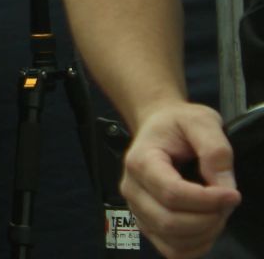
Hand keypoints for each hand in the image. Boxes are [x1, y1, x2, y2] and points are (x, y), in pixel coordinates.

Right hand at [121, 101, 241, 257]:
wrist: (159, 127)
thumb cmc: (177, 124)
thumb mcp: (201, 121)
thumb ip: (215, 149)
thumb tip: (224, 185)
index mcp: (140, 161)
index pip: (171, 193)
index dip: (207, 200)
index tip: (234, 194)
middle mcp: (132, 188)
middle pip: (170, 222)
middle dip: (209, 218)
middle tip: (227, 201)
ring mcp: (137, 209)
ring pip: (172, 240)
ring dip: (206, 233)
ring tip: (217, 211)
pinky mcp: (147, 224)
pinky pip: (171, 250)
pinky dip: (196, 246)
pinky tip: (207, 226)